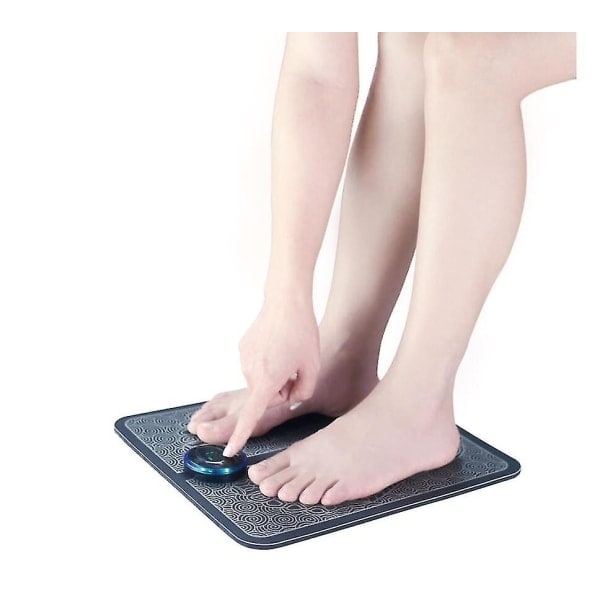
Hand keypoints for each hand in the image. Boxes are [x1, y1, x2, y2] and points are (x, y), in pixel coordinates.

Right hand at [222, 294, 319, 456]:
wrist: (286, 301)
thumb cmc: (301, 332)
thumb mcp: (312, 368)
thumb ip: (302, 392)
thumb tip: (289, 398)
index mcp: (267, 380)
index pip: (251, 415)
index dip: (241, 435)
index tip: (229, 450)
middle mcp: (250, 371)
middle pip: (266, 395)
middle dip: (281, 389)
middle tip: (296, 368)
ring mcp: (244, 358)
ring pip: (262, 380)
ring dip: (275, 373)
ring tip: (288, 351)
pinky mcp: (243, 348)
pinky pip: (257, 365)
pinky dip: (268, 361)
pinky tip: (278, 344)